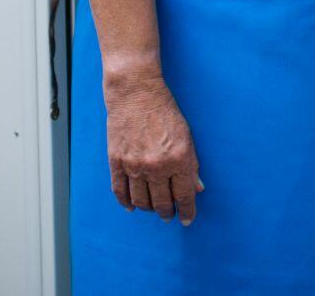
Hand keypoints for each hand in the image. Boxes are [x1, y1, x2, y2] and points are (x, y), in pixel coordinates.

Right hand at [104, 70, 202, 224]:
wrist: (137, 94)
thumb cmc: (165, 112)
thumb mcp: (187, 136)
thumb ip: (192, 164)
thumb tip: (197, 188)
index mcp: (178, 158)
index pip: (184, 195)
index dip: (187, 210)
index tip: (188, 219)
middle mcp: (156, 166)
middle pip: (161, 202)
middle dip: (167, 213)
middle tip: (170, 216)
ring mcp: (134, 165)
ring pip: (141, 201)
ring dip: (149, 209)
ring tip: (154, 209)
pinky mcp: (116, 162)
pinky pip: (120, 191)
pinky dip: (126, 202)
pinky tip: (132, 206)